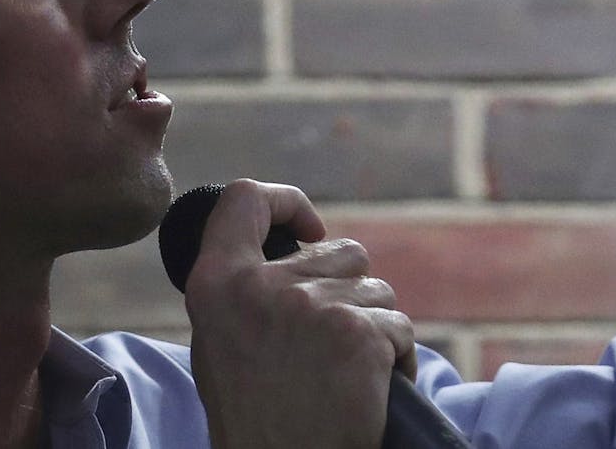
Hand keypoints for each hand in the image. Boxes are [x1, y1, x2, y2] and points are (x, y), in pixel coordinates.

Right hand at [185, 179, 415, 448]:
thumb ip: (244, 289)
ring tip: (347, 372)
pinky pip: (399, 329)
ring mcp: (313, 305)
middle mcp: (262, 286)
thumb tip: (293, 251)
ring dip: (373, 326)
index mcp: (216, 282)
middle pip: (340, 250)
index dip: (287, 202)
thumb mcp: (219, 340)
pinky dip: (396, 359)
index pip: (245, 198)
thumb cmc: (252, 417)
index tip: (309, 229)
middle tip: (331, 343)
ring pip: (377, 290)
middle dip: (349, 289)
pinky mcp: (358, 334)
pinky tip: (372, 390)